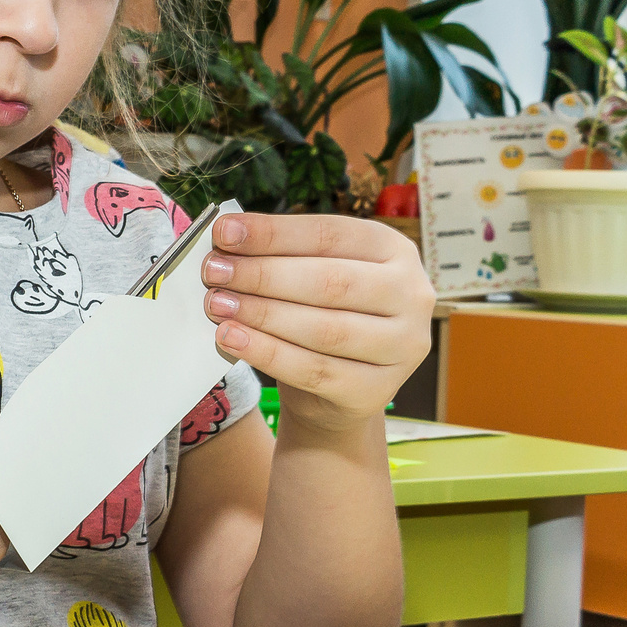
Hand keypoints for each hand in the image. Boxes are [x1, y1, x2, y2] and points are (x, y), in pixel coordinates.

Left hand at [201, 212, 432, 432]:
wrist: (336, 393)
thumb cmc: (322, 317)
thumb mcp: (311, 277)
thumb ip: (282, 255)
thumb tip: (226, 236)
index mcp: (395, 250)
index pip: (330, 234)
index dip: (273, 233)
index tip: (224, 233)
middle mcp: (411, 295)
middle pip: (329, 281)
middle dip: (263, 275)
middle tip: (214, 272)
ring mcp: (402, 346)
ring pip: (323, 328)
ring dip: (262, 314)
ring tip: (218, 304)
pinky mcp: (379, 390)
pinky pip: (314, 370)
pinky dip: (268, 353)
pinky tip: (232, 338)